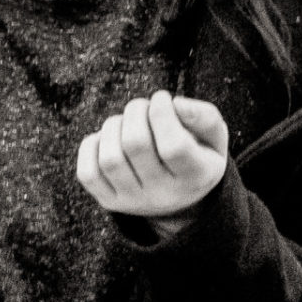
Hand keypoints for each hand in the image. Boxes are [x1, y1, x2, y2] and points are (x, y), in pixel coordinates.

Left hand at [77, 90, 227, 232]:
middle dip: (136, 111)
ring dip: (114, 125)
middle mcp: (164, 195)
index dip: (162, 113)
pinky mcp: (110, 202)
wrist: (182, 199)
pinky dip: (93, 145)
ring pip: (110, 158)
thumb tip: (175, 103)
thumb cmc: (197, 154)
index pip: (173, 146)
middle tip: (143, 106)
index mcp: (195, 177)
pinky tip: (110, 139)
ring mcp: (133, 202)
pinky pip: (87, 173)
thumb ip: (204, 117)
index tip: (163, 98)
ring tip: (128, 121)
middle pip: (136, 145)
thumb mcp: (214, 137)